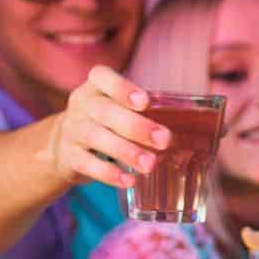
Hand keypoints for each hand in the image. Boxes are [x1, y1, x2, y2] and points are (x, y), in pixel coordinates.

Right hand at [42, 65, 168, 188]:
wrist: (63, 144)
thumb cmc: (105, 122)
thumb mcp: (116, 107)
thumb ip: (144, 111)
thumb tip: (195, 127)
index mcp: (95, 87)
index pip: (102, 77)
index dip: (122, 88)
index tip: (145, 102)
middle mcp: (81, 105)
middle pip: (105, 111)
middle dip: (137, 126)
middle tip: (164, 140)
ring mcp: (72, 131)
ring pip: (97, 138)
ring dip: (126, 151)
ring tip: (150, 165)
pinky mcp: (68, 157)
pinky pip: (88, 164)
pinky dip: (109, 174)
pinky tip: (130, 181)